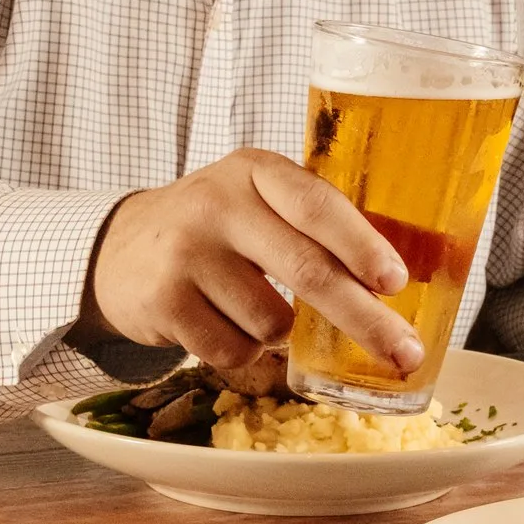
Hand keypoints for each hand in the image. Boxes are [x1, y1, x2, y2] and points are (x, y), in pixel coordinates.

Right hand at [85, 148, 422, 371]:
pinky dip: (243, 351)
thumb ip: (313, 225)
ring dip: (281, 335)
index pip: (317, 206)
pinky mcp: (164, 302)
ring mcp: (188, 254)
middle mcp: (219, 205)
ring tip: (250, 309)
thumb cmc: (215, 231)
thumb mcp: (258, 202)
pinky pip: (234, 350)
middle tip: (402, 352)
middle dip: (364, 319)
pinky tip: (219, 322)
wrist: (121, 249)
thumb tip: (394, 285)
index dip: (362, 246)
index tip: (396, 281)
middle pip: (308, 271)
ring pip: (274, 323)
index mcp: (256, 171)